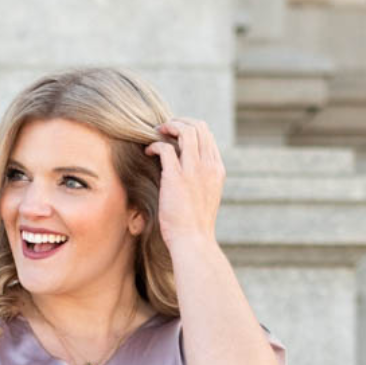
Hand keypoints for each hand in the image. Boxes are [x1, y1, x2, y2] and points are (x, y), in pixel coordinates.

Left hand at [143, 116, 223, 249]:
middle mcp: (208, 166)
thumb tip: (188, 171)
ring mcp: (194, 171)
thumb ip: (201, 180)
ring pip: (185, 130)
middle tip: (164, 128)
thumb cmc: (196, 227)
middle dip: (179, 121)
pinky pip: (165, 148)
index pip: (207, 135)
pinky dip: (155, 145)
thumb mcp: (206, 198)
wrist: (194, 243)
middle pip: (198, 126)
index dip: (190, 128)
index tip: (176, 135)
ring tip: (156, 133)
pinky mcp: (176, 178)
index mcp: (216, 170)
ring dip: (168, 127)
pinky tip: (149, 152)